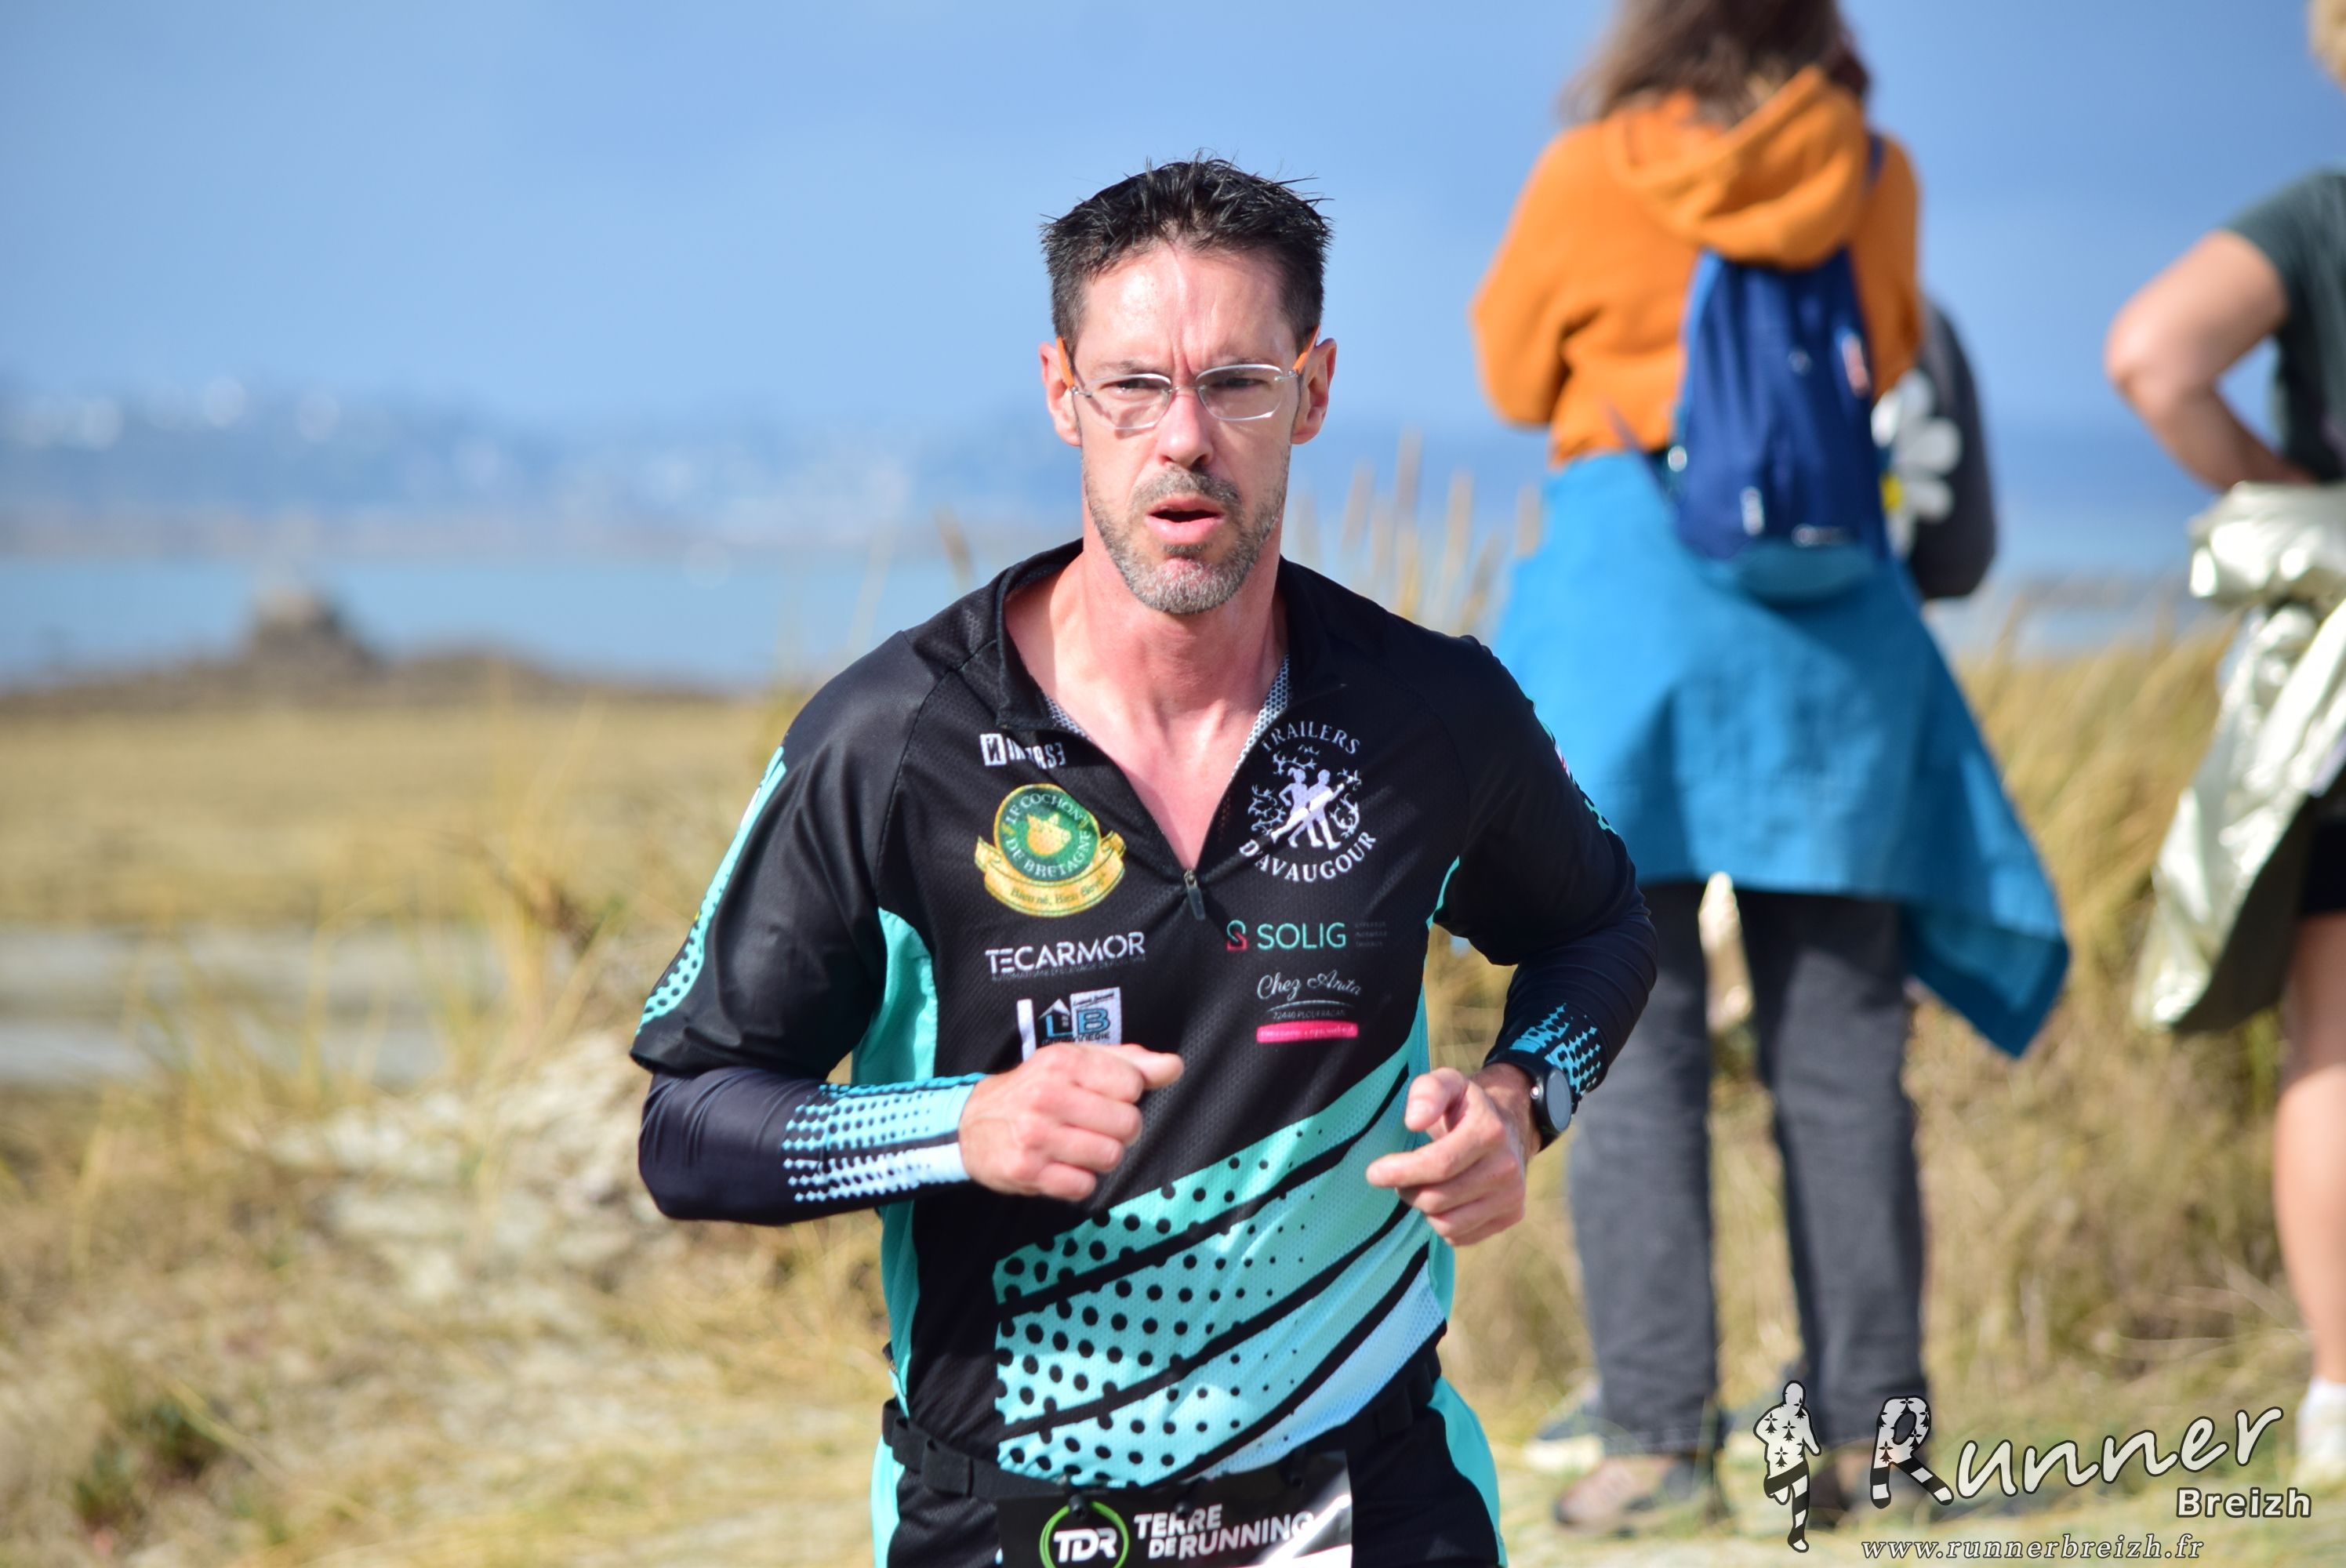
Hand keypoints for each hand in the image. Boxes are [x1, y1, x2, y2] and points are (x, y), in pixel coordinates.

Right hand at [959, 1042, 1183, 1201]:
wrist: (971, 1123)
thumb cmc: (1036, 1088)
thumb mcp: (1077, 1062)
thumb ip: (1129, 1063)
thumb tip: (1174, 1066)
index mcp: (1064, 1061)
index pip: (1132, 1084)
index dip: (1127, 1095)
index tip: (1108, 1096)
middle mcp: (1047, 1096)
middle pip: (1127, 1124)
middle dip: (1121, 1129)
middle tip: (1098, 1127)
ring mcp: (1035, 1136)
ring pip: (1110, 1157)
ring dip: (1103, 1156)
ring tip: (1081, 1146)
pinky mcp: (1026, 1171)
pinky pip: (1084, 1186)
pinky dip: (1080, 1180)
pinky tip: (1064, 1165)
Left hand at [1362, 1064, 1534, 1245]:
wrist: (1508, 1127)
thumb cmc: (1465, 1107)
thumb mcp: (1447, 1083)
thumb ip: (1428, 1092)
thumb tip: (1414, 1121)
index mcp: (1489, 1131)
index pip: (1439, 1165)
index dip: (1401, 1172)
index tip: (1374, 1172)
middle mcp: (1507, 1167)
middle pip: (1438, 1199)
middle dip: (1407, 1190)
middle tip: (1398, 1177)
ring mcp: (1512, 1196)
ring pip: (1447, 1224)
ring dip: (1423, 1208)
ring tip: (1420, 1187)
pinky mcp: (1511, 1216)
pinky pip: (1461, 1236)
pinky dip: (1442, 1223)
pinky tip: (1443, 1200)